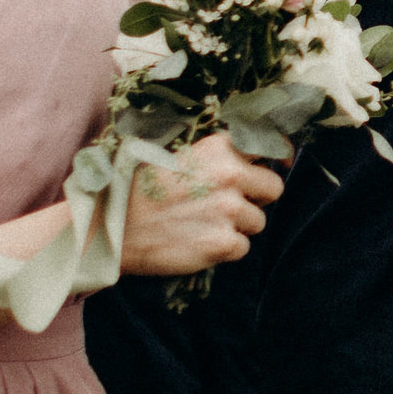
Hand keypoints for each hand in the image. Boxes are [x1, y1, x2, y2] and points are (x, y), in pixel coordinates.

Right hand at [118, 130, 283, 280]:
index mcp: (219, 148)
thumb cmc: (137, 190)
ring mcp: (229, 210)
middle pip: (274, 188)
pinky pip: (242, 248)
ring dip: (237, 226)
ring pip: (258, 222)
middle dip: (257, 198)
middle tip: (229, 204)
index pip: (269, 144)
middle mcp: (230, 175)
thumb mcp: (175, 155)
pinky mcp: (223, 243)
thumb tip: (247, 159)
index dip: (279, 155)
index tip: (280, 163)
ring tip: (202, 225)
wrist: (112, 227)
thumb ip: (213, 156)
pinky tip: (197, 242)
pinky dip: (224, 249)